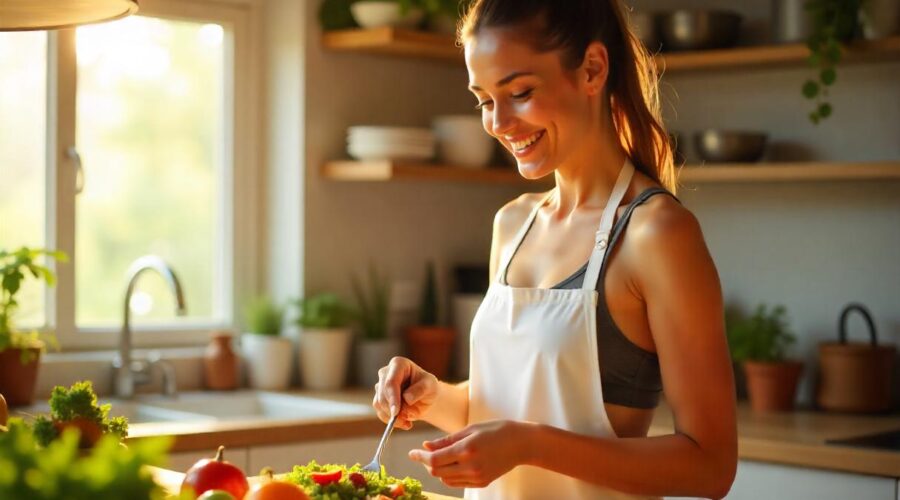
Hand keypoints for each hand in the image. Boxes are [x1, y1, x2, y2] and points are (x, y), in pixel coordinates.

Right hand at [372, 357, 438, 429]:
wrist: (425, 396)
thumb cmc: (428, 386)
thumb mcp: (430, 385)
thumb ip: (420, 390)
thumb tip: (407, 398)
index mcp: (398, 364)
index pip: (391, 381)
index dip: (392, 397)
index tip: (396, 412)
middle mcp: (385, 373)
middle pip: (382, 393)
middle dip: (394, 409)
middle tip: (407, 419)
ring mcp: (380, 386)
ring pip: (379, 404)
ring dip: (393, 417)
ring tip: (409, 421)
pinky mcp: (379, 399)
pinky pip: (380, 412)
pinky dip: (391, 421)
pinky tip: (404, 423)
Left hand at [408, 420, 532, 488]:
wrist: (521, 443)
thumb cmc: (495, 430)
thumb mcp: (469, 429)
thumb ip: (446, 440)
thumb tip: (425, 446)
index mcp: (466, 450)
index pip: (434, 459)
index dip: (419, 457)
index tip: (411, 453)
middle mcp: (471, 466)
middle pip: (437, 472)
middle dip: (427, 463)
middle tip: (424, 453)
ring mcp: (477, 477)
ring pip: (446, 479)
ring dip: (438, 470)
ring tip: (439, 457)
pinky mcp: (482, 483)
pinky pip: (458, 483)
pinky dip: (450, 475)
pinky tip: (452, 464)